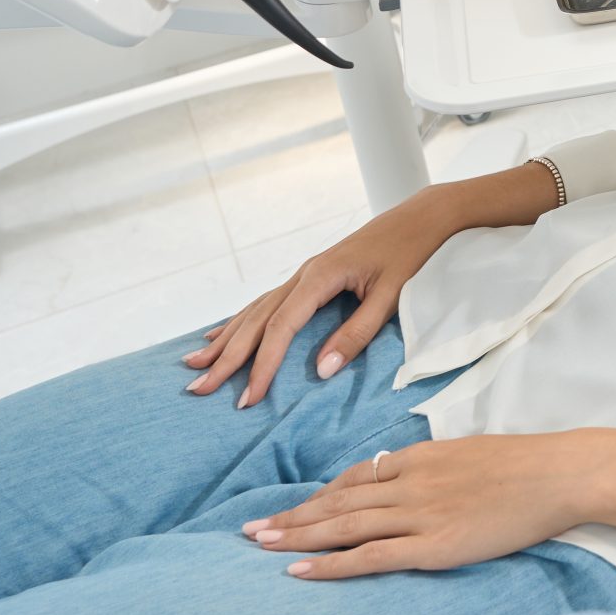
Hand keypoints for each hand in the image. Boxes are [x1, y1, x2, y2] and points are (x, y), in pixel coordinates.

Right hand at [185, 190, 459, 407]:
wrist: (420, 216)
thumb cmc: (410, 253)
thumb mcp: (390, 296)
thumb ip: (356, 334)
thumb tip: (321, 371)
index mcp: (319, 277)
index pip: (280, 328)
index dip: (262, 365)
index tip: (247, 398)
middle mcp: (303, 274)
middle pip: (256, 321)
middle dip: (226, 358)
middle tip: (197, 390)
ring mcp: (303, 273)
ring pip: (254, 311)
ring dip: (224, 340)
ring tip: (195, 365)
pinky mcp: (310, 276)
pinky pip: (265, 302)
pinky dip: (240, 321)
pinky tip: (220, 333)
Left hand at [244, 433, 611, 576]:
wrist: (560, 473)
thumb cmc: (526, 463)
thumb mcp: (472, 452)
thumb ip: (437, 466)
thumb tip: (412, 476)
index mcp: (422, 456)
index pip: (357, 476)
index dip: (320, 494)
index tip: (295, 507)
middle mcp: (411, 482)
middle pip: (338, 501)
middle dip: (292, 515)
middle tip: (250, 530)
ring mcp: (420, 514)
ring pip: (343, 526)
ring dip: (297, 536)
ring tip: (261, 546)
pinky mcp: (433, 545)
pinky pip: (371, 556)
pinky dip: (331, 564)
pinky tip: (300, 570)